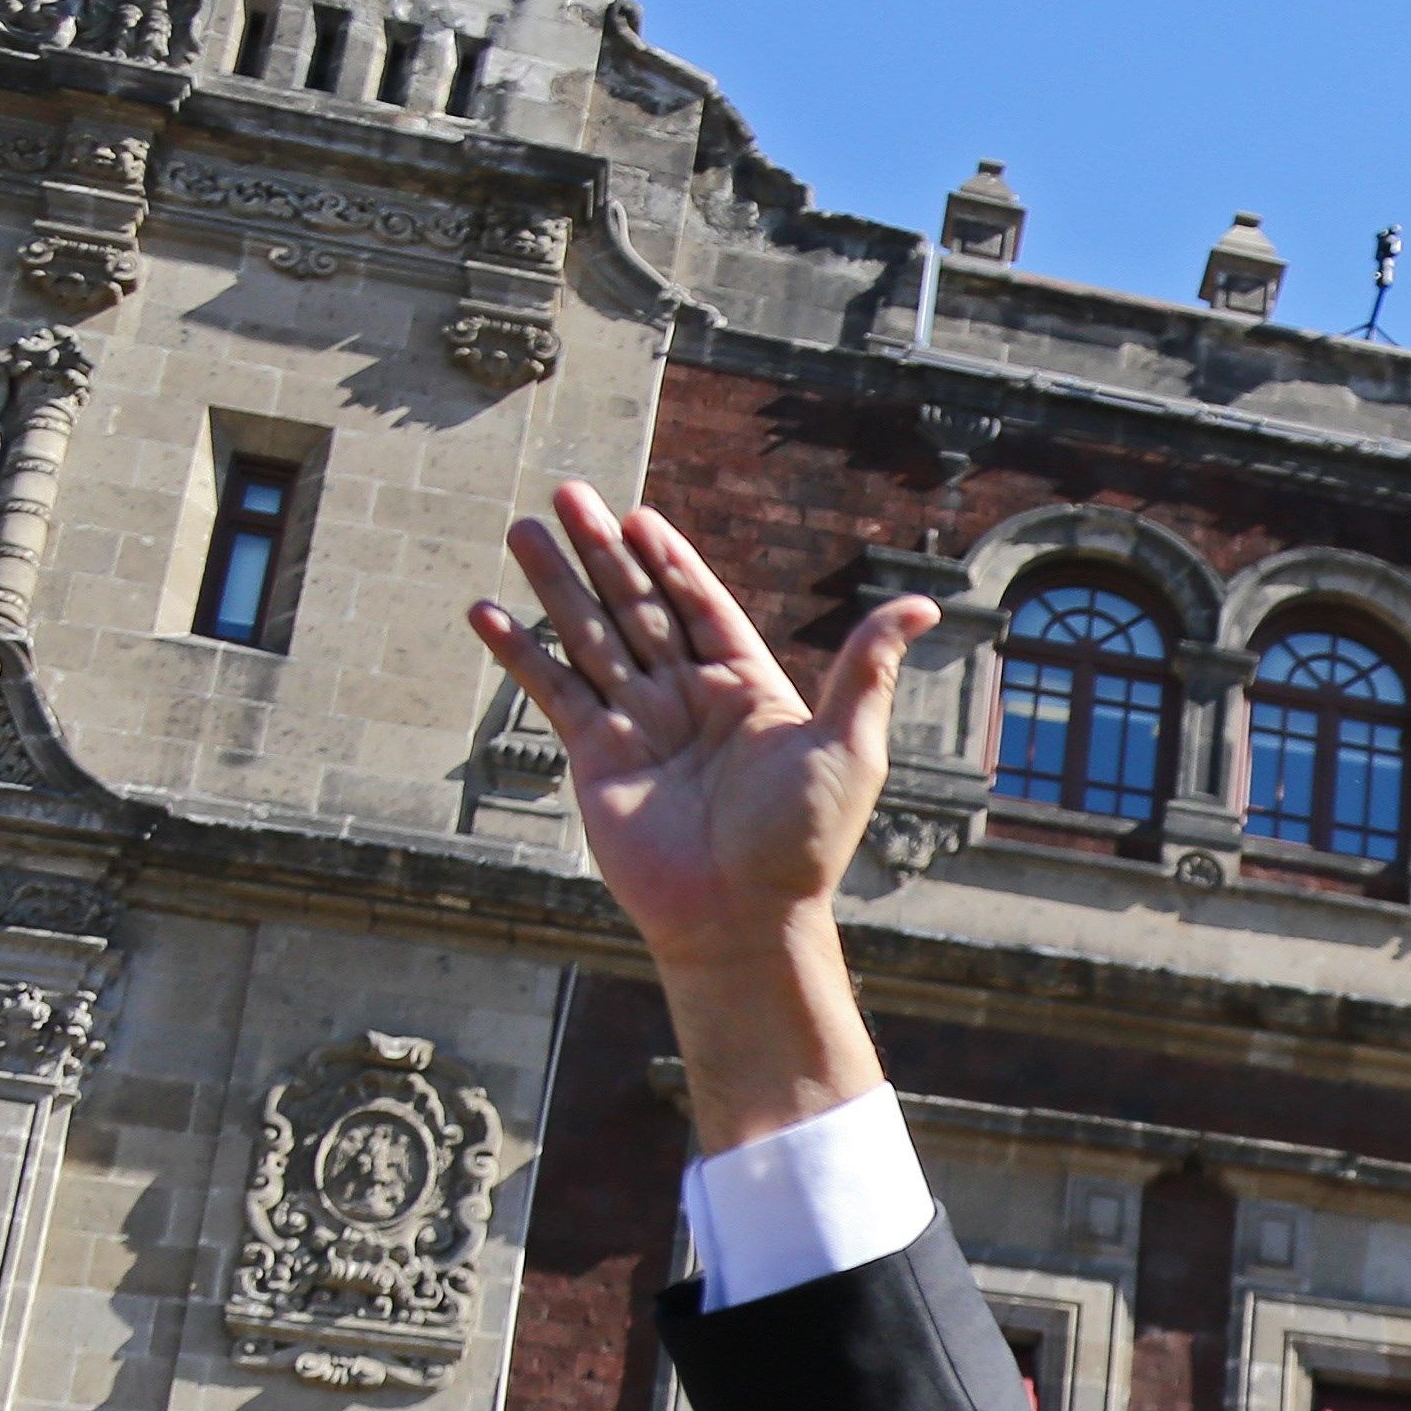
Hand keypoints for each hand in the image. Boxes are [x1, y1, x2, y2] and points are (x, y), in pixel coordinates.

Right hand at [467, 481, 938, 1150]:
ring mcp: (640, 727)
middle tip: (568, 491)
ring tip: (522, 528)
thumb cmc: (803, 839)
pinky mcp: (596, 758)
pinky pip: (552, 692)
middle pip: (638, 607)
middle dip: (603, 551)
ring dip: (554, 584)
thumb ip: (867, 666)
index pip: (701, 605)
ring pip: (590, 636)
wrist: (744, 918)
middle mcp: (691, 701)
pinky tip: (486, 611)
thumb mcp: (848, 743)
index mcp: (749, 690)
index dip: (670, 559)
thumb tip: (925, 607)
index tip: (639, 514)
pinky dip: (518, 652)